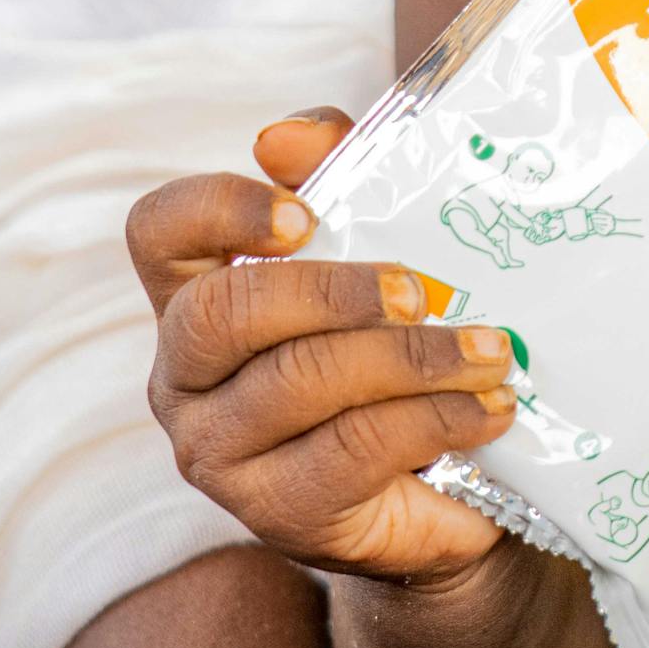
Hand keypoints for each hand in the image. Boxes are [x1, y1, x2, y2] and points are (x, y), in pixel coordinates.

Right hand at [127, 109, 521, 582]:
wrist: (430, 495)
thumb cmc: (388, 353)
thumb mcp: (372, 254)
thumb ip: (338, 175)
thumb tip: (285, 136)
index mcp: (194, 294)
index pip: (158, 233)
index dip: (217, 209)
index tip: (300, 213)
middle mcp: (184, 375)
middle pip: (223, 312)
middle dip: (332, 291)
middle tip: (420, 289)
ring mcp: (219, 451)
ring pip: (300, 382)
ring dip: (412, 358)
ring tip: (490, 352)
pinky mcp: (277, 511)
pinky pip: (352, 450)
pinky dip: (435, 419)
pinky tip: (490, 408)